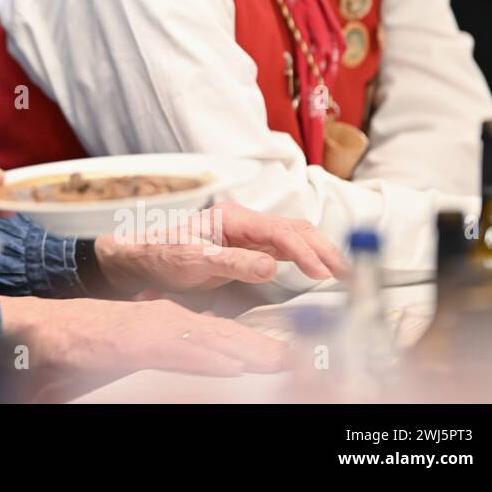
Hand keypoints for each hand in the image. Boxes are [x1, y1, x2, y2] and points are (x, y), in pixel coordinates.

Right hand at [0, 295, 285, 377]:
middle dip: (251, 345)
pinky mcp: (127, 341)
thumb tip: (195, 367)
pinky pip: (172, 350)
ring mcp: (142, 328)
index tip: (269, 356)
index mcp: (154, 323)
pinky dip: (202, 357)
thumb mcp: (123, 353)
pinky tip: (229, 366)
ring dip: (239, 349)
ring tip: (274, 361)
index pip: (205, 332)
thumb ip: (156, 356)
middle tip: (288, 358)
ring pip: (200, 337)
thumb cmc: (75, 347)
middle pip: (212, 332)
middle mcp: (154, 320)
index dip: (238, 343)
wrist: (34, 331)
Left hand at [94, 200, 347, 294]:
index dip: (304, 252)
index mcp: (233, 217)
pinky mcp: (249, 247)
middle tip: (347, 273)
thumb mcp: (194, 261)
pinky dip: (306, 257)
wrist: (144, 257)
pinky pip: (285, 248)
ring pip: (294, 236)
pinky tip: (320, 268)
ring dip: (319, 251)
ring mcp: (248, 233)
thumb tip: (272, 266)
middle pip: (294, 229)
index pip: (279, 232)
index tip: (322, 273)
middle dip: (322, 248)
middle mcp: (245, 220)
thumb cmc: (163, 255)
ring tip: (342, 272)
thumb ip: (232, 264)